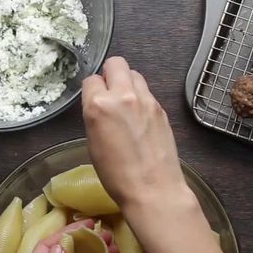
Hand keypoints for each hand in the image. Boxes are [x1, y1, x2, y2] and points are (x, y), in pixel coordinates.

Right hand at [82, 57, 193, 210]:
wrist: (153, 189)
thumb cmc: (116, 176)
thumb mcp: (94, 144)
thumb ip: (96, 116)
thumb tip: (100, 104)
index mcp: (99, 106)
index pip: (91, 80)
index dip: (92, 90)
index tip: (94, 101)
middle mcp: (123, 96)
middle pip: (116, 63)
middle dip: (110, 74)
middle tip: (110, 94)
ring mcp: (146, 100)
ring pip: (135, 74)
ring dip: (128, 83)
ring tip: (127, 105)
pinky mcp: (161, 108)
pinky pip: (147, 92)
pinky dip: (141, 98)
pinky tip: (140, 119)